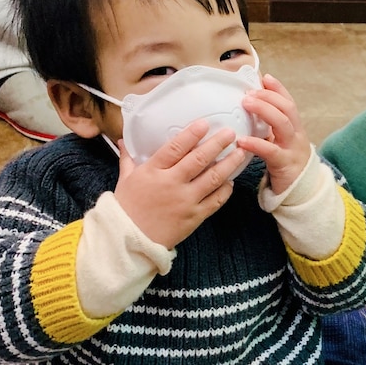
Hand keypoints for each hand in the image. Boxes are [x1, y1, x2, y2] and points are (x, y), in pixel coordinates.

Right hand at [113, 119, 244, 248]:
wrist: (128, 242)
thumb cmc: (126, 209)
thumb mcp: (126, 180)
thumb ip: (129, 158)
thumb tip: (124, 141)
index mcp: (153, 171)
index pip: (175, 148)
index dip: (191, 134)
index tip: (204, 123)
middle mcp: (171, 184)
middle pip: (199, 159)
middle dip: (218, 144)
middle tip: (231, 133)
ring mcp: (185, 201)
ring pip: (213, 178)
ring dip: (229, 164)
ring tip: (240, 152)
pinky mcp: (194, 217)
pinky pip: (215, 201)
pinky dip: (225, 190)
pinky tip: (231, 181)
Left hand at [236, 74, 310, 194]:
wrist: (301, 191)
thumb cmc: (285, 163)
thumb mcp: (280, 142)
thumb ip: (269, 127)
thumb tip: (249, 109)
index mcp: (294, 127)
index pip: (288, 102)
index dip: (278, 88)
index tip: (264, 77)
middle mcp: (296, 134)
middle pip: (287, 109)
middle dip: (269, 96)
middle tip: (249, 92)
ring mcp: (292, 148)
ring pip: (283, 124)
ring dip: (264, 110)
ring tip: (246, 104)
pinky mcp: (284, 164)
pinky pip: (271, 151)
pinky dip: (256, 144)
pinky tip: (241, 141)